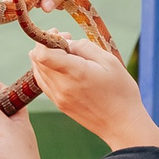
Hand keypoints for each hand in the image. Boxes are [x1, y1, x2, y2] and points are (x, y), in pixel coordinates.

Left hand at [29, 39, 158, 151]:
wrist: (122, 124)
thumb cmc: (120, 92)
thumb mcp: (109, 61)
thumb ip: (85, 47)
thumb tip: (67, 43)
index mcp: (75, 73)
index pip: (43, 54)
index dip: (45, 38)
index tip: (59, 33)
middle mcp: (62, 87)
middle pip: (36, 60)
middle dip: (47, 44)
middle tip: (66, 40)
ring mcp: (58, 97)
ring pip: (37, 70)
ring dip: (45, 57)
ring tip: (66, 53)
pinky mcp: (59, 104)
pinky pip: (43, 82)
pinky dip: (47, 70)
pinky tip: (62, 67)